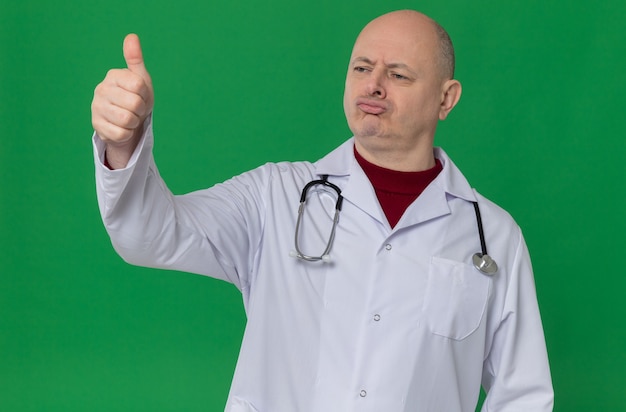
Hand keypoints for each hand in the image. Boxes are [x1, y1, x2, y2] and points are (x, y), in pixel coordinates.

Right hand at [91, 34, 153, 167]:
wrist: (127, 122)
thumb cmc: (135, 98)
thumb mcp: (140, 79)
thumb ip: (135, 59)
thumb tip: (132, 36)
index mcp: (113, 76)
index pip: (139, 85)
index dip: (145, 94)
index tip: (141, 96)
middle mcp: (101, 89)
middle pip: (135, 104)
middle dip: (140, 110)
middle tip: (135, 109)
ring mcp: (96, 108)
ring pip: (127, 120)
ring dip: (134, 122)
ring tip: (129, 118)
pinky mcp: (96, 126)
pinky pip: (121, 133)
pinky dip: (127, 133)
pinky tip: (122, 128)